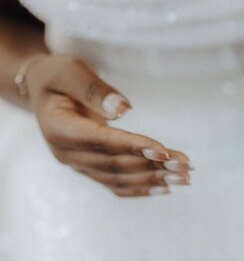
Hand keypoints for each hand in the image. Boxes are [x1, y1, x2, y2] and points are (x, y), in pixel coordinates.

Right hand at [24, 54, 191, 195]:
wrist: (41, 90)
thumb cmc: (58, 75)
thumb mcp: (70, 71)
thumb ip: (94, 90)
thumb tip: (124, 109)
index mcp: (58, 128)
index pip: (102, 142)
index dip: (133, 147)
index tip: (163, 152)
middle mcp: (66, 153)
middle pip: (115, 164)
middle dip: (153, 166)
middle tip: (185, 166)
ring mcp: (77, 164)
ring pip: (119, 178)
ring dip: (154, 179)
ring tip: (184, 176)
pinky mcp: (88, 168)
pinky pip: (115, 184)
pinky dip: (141, 188)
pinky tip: (166, 188)